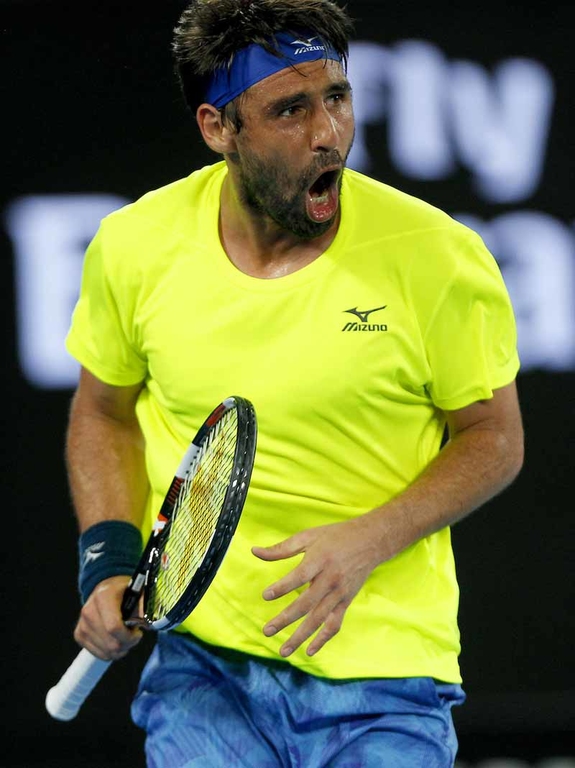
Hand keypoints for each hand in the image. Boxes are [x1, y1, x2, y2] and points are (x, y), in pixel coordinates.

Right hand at [73, 575, 142, 660]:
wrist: (106, 588)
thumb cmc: (125, 591)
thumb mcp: (138, 591)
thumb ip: (145, 606)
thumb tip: (148, 623)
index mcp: (103, 597)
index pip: (114, 627)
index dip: (129, 636)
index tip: (138, 632)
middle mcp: (88, 610)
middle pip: (111, 643)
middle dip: (128, 643)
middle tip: (134, 634)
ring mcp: (82, 624)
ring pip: (106, 652)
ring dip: (121, 648)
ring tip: (125, 635)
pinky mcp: (79, 634)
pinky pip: (99, 654)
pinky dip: (111, 651)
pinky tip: (116, 639)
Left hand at [252, 519, 383, 657]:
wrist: (370, 541)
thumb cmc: (335, 536)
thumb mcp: (308, 537)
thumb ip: (281, 548)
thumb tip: (254, 552)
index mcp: (320, 560)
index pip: (299, 576)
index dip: (283, 587)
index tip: (266, 595)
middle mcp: (330, 579)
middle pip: (306, 603)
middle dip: (285, 619)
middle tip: (267, 631)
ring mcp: (339, 593)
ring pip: (318, 620)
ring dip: (301, 637)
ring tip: (283, 651)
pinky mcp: (346, 602)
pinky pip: (334, 624)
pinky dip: (323, 639)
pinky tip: (309, 651)